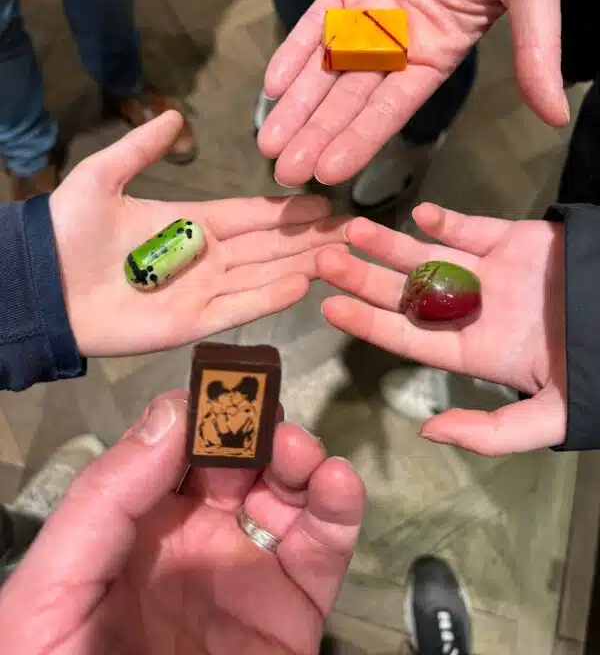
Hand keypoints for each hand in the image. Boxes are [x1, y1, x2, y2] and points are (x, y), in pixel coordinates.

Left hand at [0, 391, 364, 653]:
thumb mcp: (52, 587)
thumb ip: (105, 499)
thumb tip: (172, 413)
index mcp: (136, 523)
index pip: (176, 448)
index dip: (201, 411)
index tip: (225, 384)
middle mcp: (196, 537)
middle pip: (240, 461)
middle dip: (258, 428)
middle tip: (268, 417)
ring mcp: (247, 571)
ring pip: (288, 495)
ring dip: (302, 459)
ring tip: (302, 452)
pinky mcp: (292, 612)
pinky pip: (323, 552)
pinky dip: (339, 509)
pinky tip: (336, 484)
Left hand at [49, 111, 348, 356]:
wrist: (42, 286)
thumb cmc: (70, 231)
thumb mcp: (102, 177)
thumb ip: (140, 149)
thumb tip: (173, 116)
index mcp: (191, 223)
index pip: (251, 216)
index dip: (287, 211)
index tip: (324, 202)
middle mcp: (206, 258)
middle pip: (268, 246)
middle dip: (309, 238)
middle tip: (351, 230)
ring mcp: (203, 292)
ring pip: (263, 275)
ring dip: (301, 264)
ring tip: (341, 254)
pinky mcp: (193, 323)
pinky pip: (240, 307)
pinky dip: (272, 297)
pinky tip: (305, 283)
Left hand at [258, 0, 566, 186]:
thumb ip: (537, 47)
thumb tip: (556, 117)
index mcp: (441, 50)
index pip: (393, 107)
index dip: (361, 139)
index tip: (330, 173)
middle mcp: (402, 41)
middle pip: (352, 97)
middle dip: (317, 134)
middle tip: (284, 174)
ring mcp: (372, 11)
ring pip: (328, 67)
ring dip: (298, 104)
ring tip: (267, 143)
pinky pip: (317, 22)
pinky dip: (295, 51)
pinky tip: (272, 85)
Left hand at [317, 203, 566, 454]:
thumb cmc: (593, 369)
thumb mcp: (551, 418)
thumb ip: (492, 433)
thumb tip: (429, 433)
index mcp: (474, 350)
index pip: (409, 337)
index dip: (369, 323)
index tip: (330, 307)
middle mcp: (473, 310)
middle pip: (407, 294)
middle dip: (365, 278)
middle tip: (323, 261)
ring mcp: (490, 273)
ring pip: (430, 257)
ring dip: (391, 244)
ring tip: (353, 230)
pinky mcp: (513, 240)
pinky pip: (472, 228)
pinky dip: (446, 222)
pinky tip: (419, 216)